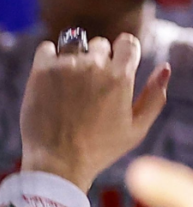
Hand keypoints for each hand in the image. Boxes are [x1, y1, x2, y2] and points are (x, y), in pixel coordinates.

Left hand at [19, 33, 168, 192]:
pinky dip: (48, 58)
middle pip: (99, 45)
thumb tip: (165, 67)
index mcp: (121, 77)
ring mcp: (66, 67)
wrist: (56, 163)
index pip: (127, 43)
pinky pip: (46, 49)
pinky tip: (50, 78)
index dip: (123, 53)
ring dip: (73, 61)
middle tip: (88, 88)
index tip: (114, 66)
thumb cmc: (98, 150)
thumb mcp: (136, 129)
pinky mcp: (41, 71)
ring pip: (74, 47)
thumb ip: (155, 96)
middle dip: (97, 61)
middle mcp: (94, 66)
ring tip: (68, 88)